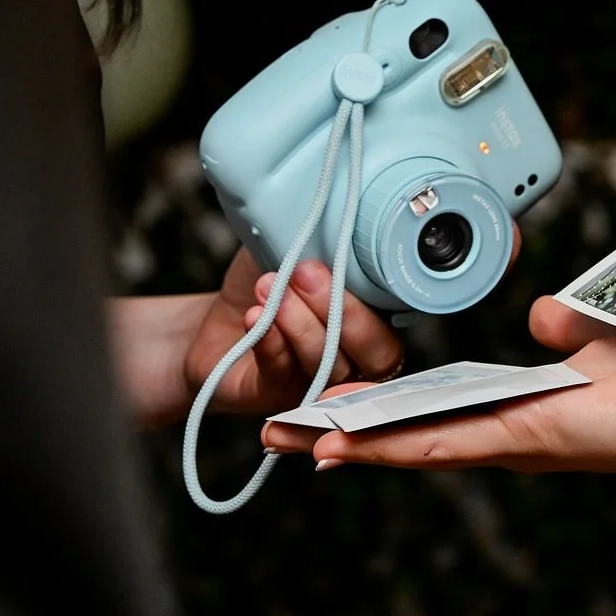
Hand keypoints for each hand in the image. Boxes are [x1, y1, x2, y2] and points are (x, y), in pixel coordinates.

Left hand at [183, 247, 404, 417]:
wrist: (217, 316)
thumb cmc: (268, 281)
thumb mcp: (300, 250)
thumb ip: (328, 244)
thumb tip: (345, 218)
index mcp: (375, 323)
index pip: (399, 322)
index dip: (384, 300)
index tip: (358, 261)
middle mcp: (357, 360)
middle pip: (376, 353)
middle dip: (343, 310)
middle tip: (306, 271)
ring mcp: (321, 385)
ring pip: (329, 365)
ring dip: (299, 321)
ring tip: (269, 286)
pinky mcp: (276, 396)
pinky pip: (282, 374)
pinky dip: (271, 342)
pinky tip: (254, 315)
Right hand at [260, 296, 615, 492]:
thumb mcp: (598, 332)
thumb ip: (563, 324)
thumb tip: (537, 318)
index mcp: (525, 404)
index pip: (441, 405)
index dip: (386, 407)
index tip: (332, 402)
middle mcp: (513, 430)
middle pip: (415, 432)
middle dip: (349, 432)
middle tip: (283, 429)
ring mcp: (515, 441)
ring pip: (416, 444)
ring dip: (352, 442)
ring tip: (290, 437)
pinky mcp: (528, 441)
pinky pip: (448, 442)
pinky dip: (391, 446)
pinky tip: (340, 447)